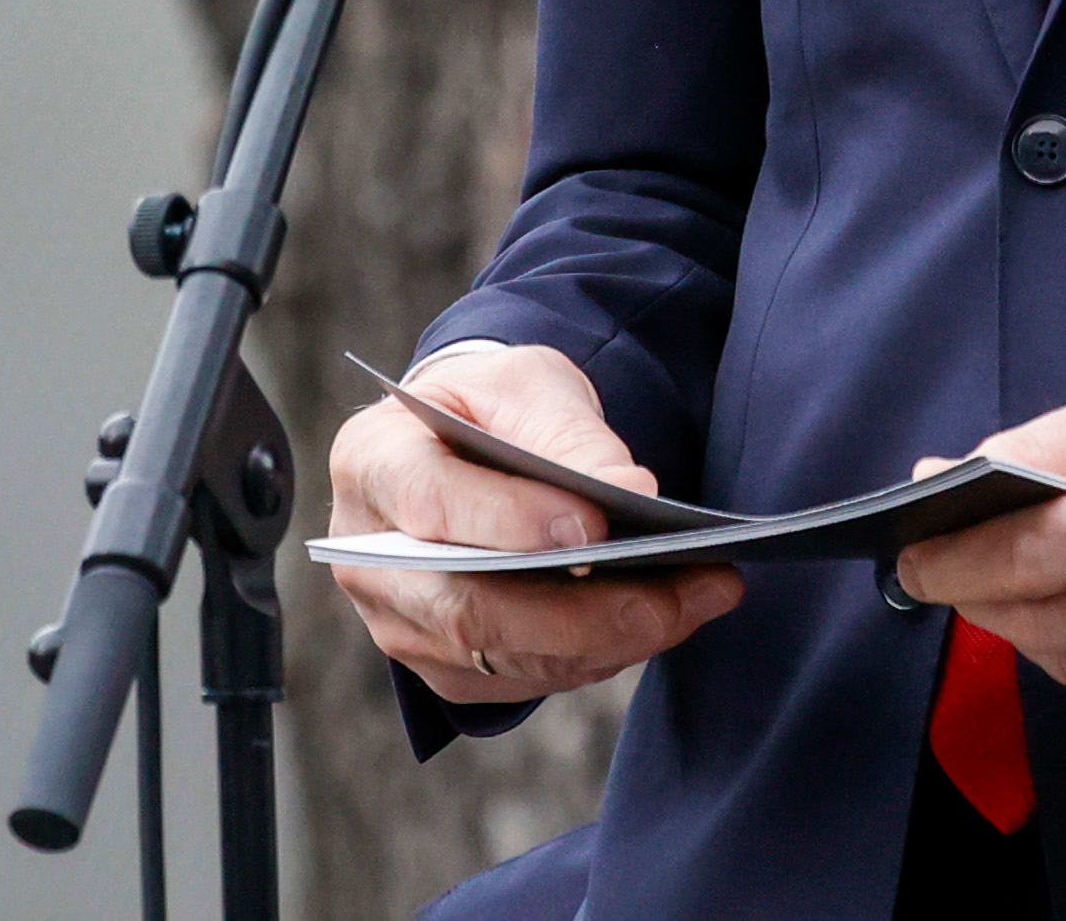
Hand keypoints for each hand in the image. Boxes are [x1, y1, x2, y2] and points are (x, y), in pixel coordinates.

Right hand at [322, 340, 742, 704]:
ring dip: (607, 638)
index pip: (429, 501)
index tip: (598, 524)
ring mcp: (398, 622)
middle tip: (675, 594)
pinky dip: (595, 657)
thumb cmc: (492, 410)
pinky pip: (519, 679)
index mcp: (374, 462)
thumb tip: (631, 492)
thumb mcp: (529, 385)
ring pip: (500, 654)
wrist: (467, 446)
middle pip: (465, 606)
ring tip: (697, 599)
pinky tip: (658, 621)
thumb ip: (569, 435)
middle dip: (581, 611)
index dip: (509, 520)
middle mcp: (369, 556)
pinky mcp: (440, 665)